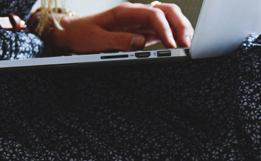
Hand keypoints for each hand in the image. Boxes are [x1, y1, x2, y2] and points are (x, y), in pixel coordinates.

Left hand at [50, 2, 193, 53]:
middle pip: (167, 12)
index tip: (171, 44)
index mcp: (125, 12)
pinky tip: (178, 47)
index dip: (165, 28)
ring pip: (168, 20)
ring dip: (180, 30)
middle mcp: (136, 15)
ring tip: (187, 46)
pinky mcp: (142, 33)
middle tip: (188, 43)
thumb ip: (118, 41)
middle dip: (180, 25)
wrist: (72, 34)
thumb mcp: (96, 40)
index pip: (153, 14)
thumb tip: (140, 44)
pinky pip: (162, 31)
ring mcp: (140, 23)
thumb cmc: (82, 34)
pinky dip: (173, 37)